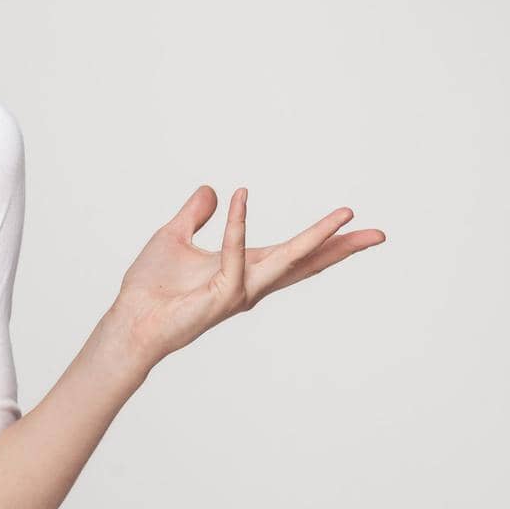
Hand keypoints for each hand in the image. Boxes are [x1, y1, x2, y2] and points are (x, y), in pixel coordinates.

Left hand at [109, 185, 385, 368]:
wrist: (130, 318)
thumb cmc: (151, 287)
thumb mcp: (174, 237)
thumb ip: (195, 214)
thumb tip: (210, 189)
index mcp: (245, 267)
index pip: (294, 252)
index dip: (324, 239)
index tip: (355, 222)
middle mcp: (250, 282)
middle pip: (306, 262)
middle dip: (342, 247)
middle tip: (379, 233)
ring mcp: (240, 291)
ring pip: (288, 260)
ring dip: (316, 237)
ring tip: (345, 216)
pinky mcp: (221, 296)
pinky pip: (234, 255)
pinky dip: (237, 225)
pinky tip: (240, 197)